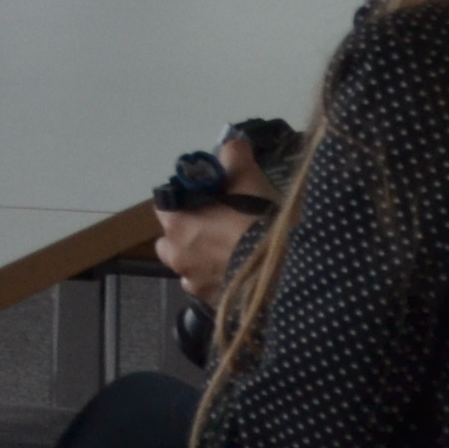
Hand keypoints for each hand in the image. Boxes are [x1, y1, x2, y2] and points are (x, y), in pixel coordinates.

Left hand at [147, 132, 275, 304]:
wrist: (283, 273)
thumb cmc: (258, 222)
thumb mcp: (249, 180)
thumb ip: (234, 157)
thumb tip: (230, 144)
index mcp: (178, 224)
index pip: (165, 204)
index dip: (183, 198)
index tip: (205, 196)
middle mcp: (177, 255)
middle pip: (170, 239)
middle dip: (186, 232)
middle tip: (215, 224)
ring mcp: (192, 283)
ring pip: (186, 265)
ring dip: (199, 258)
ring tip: (229, 251)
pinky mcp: (211, 303)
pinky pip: (205, 286)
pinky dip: (216, 279)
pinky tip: (237, 272)